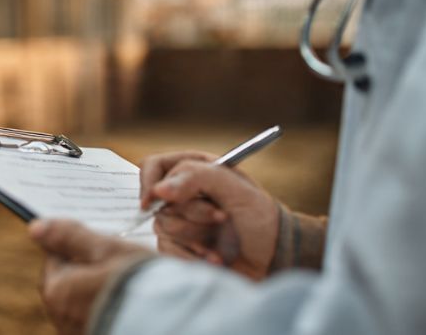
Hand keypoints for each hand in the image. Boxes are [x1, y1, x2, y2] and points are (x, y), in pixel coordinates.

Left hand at [28, 219, 153, 334]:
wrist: (169, 323)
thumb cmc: (137, 282)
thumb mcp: (106, 250)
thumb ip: (71, 238)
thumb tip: (35, 227)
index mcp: (57, 290)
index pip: (55, 257)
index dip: (77, 246)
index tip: (99, 242)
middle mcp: (62, 316)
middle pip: (69, 281)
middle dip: (87, 269)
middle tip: (116, 261)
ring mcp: (77, 331)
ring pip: (83, 301)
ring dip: (98, 290)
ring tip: (127, 281)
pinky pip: (96, 317)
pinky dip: (108, 307)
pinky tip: (129, 302)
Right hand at [139, 151, 278, 279]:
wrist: (275, 257)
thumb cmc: (260, 217)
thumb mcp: (234, 188)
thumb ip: (195, 178)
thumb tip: (158, 190)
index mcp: (193, 170)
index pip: (154, 167)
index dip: (151, 182)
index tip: (159, 199)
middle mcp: (182, 194)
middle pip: (159, 202)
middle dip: (193, 214)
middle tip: (222, 218)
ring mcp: (180, 221)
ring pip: (163, 227)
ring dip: (196, 237)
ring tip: (223, 241)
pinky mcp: (181, 246)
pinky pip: (168, 249)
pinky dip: (193, 255)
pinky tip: (216, 256)